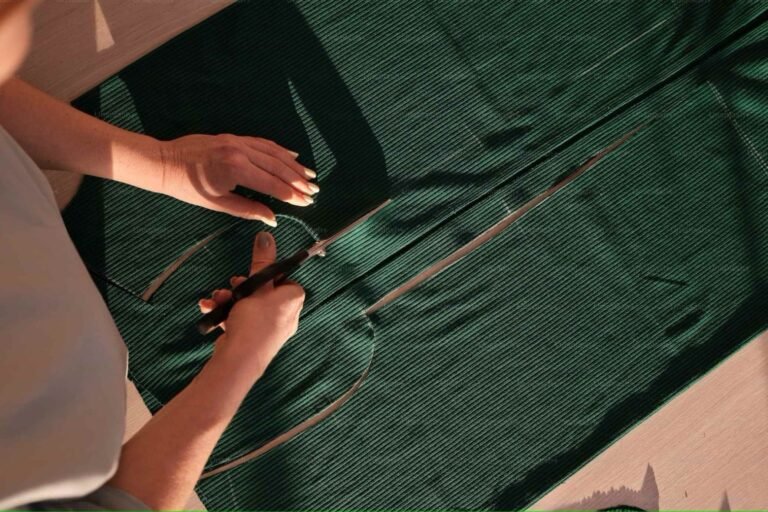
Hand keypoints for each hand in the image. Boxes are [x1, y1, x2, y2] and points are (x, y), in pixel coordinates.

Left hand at [159, 134, 318, 225]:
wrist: (164, 161)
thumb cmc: (187, 187)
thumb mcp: (218, 204)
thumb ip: (248, 209)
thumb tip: (273, 218)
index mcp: (236, 169)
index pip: (272, 184)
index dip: (292, 194)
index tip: (307, 202)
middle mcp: (240, 151)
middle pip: (277, 167)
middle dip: (298, 180)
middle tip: (315, 190)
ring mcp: (238, 141)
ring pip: (273, 152)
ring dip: (293, 165)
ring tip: (310, 175)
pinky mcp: (234, 137)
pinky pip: (263, 142)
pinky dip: (279, 149)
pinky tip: (293, 155)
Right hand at [198, 232, 304, 379]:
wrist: (239, 360)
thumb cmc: (254, 322)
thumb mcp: (256, 286)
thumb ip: (261, 261)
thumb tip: (267, 234)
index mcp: (293, 300)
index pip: (285, 279)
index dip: (267, 275)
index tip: (252, 275)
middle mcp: (286, 315)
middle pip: (263, 292)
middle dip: (241, 286)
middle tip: (233, 285)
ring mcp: (269, 329)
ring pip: (248, 305)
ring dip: (229, 299)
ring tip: (217, 299)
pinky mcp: (253, 339)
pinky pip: (240, 320)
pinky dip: (226, 313)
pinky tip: (210, 309)